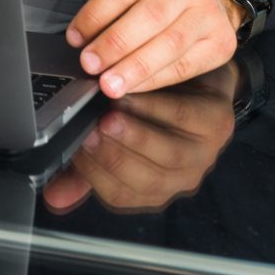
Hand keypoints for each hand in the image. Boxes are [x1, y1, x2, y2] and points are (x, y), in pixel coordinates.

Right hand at [41, 64, 239, 213]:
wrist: (194, 78)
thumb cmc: (150, 110)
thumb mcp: (116, 140)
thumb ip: (85, 167)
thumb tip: (55, 197)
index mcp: (152, 188)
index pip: (120, 195)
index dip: (95, 174)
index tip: (74, 148)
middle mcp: (181, 178)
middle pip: (148, 180)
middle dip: (116, 157)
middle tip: (90, 132)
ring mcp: (205, 152)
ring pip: (170, 152)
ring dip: (138, 134)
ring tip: (110, 113)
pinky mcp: (219, 120)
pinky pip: (187, 116)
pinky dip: (158, 106)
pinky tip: (135, 93)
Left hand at [47, 0, 243, 98]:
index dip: (96, 14)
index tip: (75, 37)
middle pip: (150, 16)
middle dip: (115, 43)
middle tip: (90, 64)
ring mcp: (207, 14)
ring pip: (170, 44)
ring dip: (136, 67)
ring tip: (109, 84)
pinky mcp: (218, 42)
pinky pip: (185, 65)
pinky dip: (156, 79)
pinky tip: (134, 86)